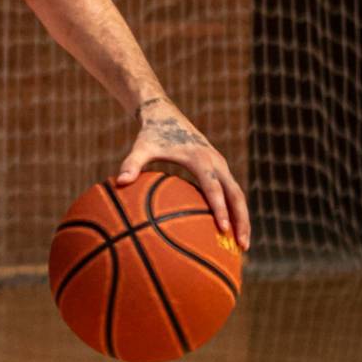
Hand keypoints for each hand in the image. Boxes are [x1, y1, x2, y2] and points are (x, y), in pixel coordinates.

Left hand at [117, 99, 251, 250]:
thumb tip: (118, 183)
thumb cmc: (151, 135)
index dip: (219, 209)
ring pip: (238, 195)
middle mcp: (217, 163)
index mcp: (201, 160)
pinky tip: (228, 231)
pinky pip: (231, 192)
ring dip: (243, 219)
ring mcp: (221, 166)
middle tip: (242, 246)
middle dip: (242, 221)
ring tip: (241, 246)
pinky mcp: (219, 169)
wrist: (166, 115)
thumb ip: (131, 164)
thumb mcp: (140, 148)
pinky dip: (234, 211)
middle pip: (236, 195)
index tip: (222, 229)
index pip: (213, 188)